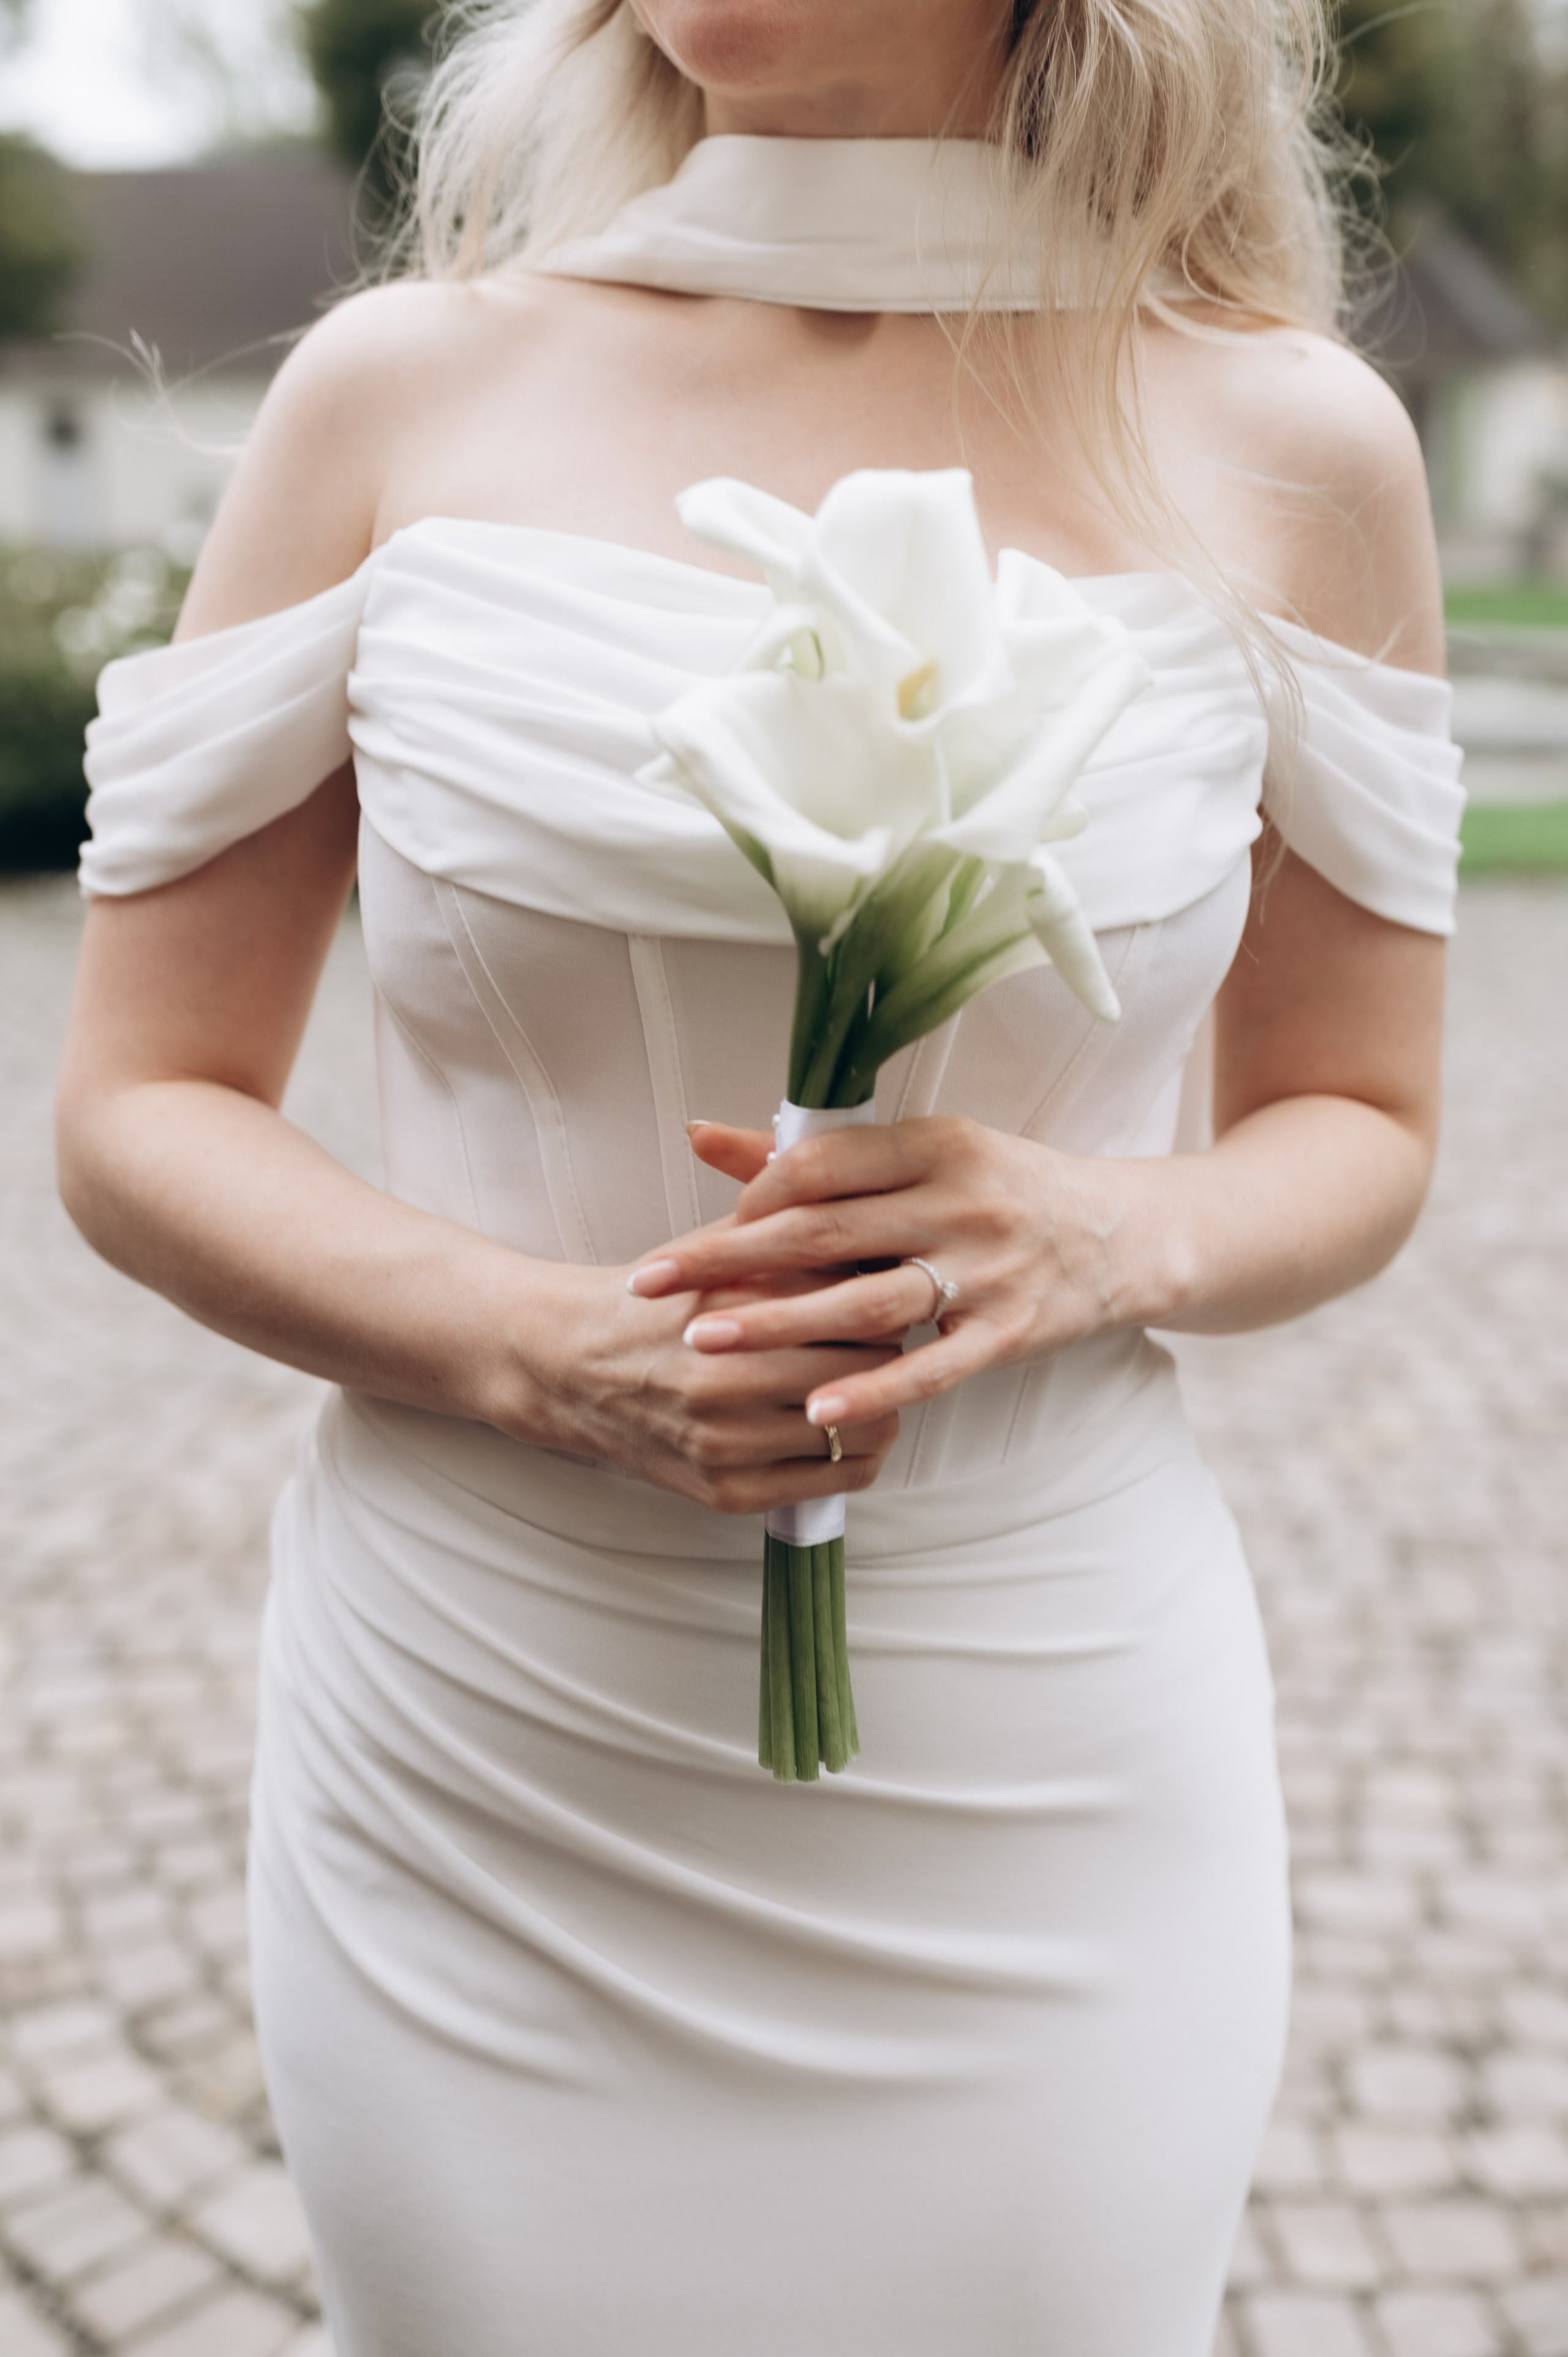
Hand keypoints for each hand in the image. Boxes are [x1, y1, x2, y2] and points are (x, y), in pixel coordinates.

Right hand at [501, 1253, 902, 1515]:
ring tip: (861, 1384)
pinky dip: (853, 1455)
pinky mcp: (726, 1493)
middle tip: (877, 1340)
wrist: (568, 1364)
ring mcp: (724, 1444)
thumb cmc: (656, 1300)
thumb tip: (882, 1235)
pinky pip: (834, 1482)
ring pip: (862, 1433)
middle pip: (869, 1370)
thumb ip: (794, 1232)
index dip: (883, 1299)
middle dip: (886, 1352)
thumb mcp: (717, 1246)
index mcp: (729, 1308)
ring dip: (875, 1407)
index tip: (881, 1294)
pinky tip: (839, 1427)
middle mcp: (723, 1379)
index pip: (859, 1308)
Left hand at [626, 1115, 1169, 1429]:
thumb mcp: (926, 1154)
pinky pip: (930, 1368)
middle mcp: (961, 1202)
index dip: (754, 1195)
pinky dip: (869, 1390)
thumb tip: (699, 1135)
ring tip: (705, 1341)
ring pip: (865, 1302)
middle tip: (653, 1281)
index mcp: (938, 1144)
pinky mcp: (1011, 1332)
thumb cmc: (1009, 1189)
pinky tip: (812, 1412)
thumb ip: (816, 1154)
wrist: (1130, 1235)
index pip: (823, 1165)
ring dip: (779, 1325)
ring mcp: (989, 1270)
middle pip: (825, 1233)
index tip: (708, 1226)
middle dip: (729, 1257)